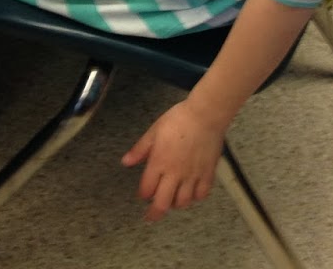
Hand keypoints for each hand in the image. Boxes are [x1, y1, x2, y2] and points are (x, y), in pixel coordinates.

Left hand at [121, 99, 227, 221]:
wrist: (205, 115)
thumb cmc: (178, 119)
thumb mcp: (154, 130)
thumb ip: (140, 149)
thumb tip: (125, 162)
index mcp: (159, 162)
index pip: (147, 189)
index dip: (143, 195)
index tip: (143, 194)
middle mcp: (175, 173)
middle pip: (163, 204)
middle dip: (154, 213)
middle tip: (151, 216)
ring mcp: (192, 175)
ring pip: (182, 202)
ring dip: (175, 204)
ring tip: (172, 199)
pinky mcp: (207, 174)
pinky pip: (201, 195)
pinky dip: (195, 198)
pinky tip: (191, 192)